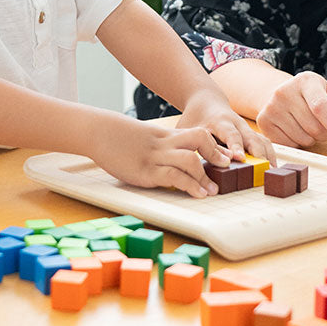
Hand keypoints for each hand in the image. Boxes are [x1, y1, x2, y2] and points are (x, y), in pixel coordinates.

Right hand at [91, 118, 233, 197]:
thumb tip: (176, 157)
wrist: (99, 132)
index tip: (226, 157)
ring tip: (213, 190)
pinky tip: (198, 193)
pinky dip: (189, 185)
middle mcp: (164, 143)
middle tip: (227, 167)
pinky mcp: (146, 172)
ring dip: (205, 176)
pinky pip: (173, 176)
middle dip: (216, 153)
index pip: (198, 135)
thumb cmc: (121, 137)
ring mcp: (155, 157)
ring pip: (189, 160)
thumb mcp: (145, 137)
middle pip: (199, 139)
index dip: (214, 145)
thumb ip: (162, 144)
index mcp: (166, 134)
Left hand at [176, 88, 277, 164]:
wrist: (207, 102)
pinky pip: (265, 143)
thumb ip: (198, 147)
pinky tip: (271, 168)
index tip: (239, 158)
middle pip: (252, 138)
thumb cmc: (197, 119)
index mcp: (220, 122)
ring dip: (268, 156)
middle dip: (258, 153)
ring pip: (262, 140)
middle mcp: (237, 124)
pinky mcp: (252, 134)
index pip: (231, 134)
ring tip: (270, 173)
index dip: (235, 146)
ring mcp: (247, 129)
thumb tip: (203, 168)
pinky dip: (270, 155)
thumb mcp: (192, 131)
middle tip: (262, 170)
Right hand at [254, 71, 326, 148]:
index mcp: (306, 80)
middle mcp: (284, 91)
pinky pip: (290, 145)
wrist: (282, 94)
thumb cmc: (312, 96)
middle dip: (326, 133)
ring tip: (306, 125)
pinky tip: (295, 130)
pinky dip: (298, 143)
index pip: (321, 106)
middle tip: (322, 124)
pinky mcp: (263, 122)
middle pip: (315, 127)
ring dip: (312, 139)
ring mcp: (271, 107)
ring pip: (303, 139)